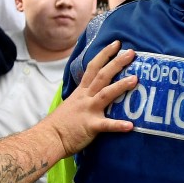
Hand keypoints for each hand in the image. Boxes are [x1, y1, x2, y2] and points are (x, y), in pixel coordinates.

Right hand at [44, 41, 137, 155]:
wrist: (48, 138)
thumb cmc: (62, 123)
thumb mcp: (73, 103)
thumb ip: (86, 95)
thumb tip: (99, 89)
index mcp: (82, 91)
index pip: (93, 68)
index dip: (105, 54)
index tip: (117, 44)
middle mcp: (85, 97)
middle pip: (102, 76)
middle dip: (117, 63)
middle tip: (131, 53)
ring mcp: (88, 110)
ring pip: (106, 94)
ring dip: (121, 86)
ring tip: (135, 79)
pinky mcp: (91, 126)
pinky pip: (106, 125)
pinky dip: (118, 125)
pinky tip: (130, 125)